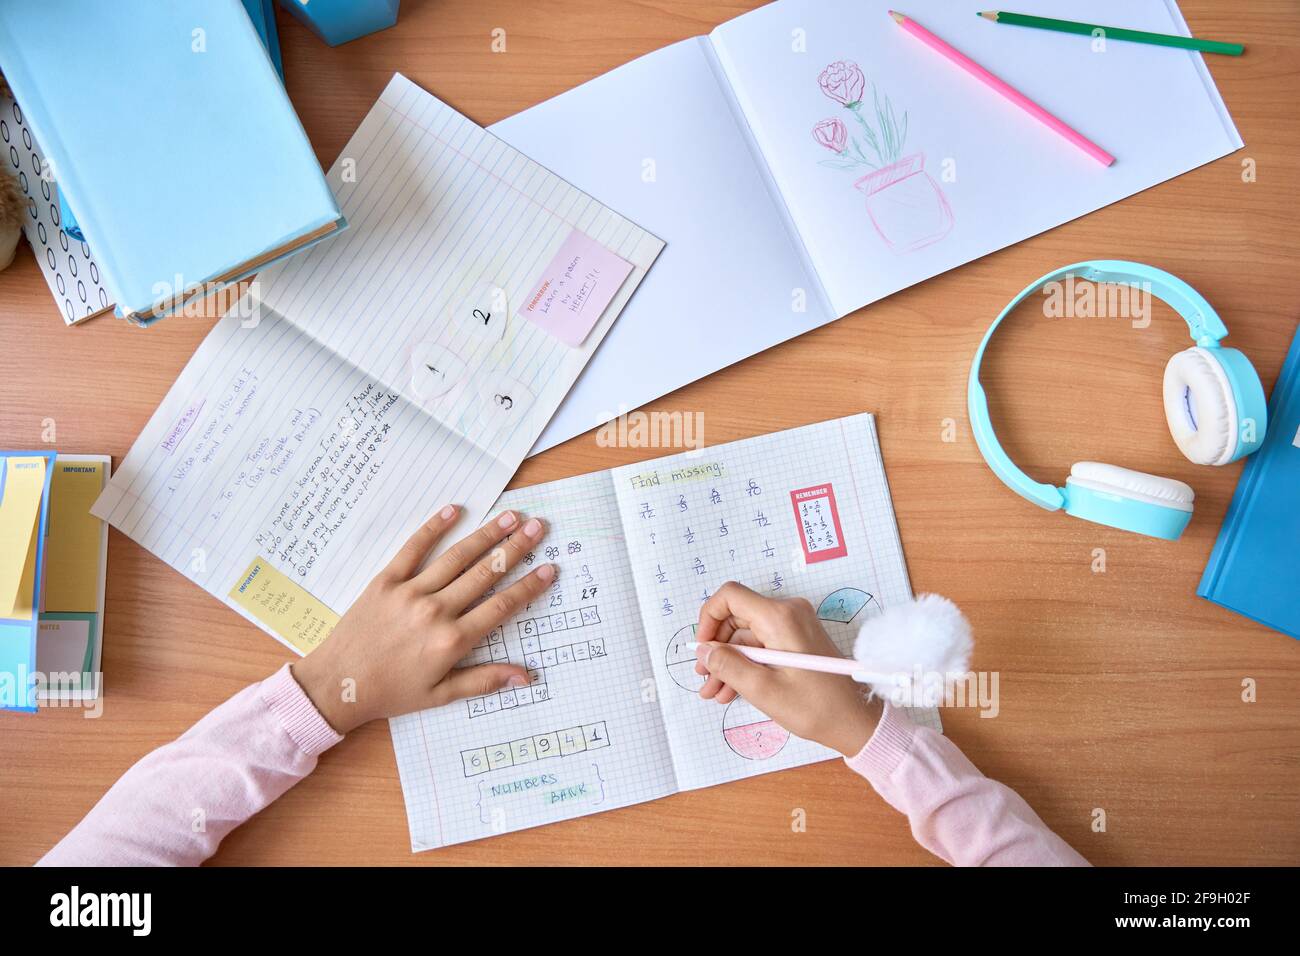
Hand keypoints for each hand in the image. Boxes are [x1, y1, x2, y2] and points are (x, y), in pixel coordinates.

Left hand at [292, 505, 553, 733]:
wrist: (338, 685)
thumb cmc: (390, 693)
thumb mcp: (440, 695)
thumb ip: (484, 681)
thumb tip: (526, 677)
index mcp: (451, 641)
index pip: (501, 606)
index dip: (528, 586)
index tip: (550, 568)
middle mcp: (435, 611)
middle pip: (484, 573)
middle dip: (515, 549)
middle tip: (538, 528)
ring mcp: (410, 592)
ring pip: (456, 557)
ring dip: (486, 535)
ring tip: (510, 517)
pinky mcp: (386, 581)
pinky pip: (413, 548)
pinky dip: (434, 527)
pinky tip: (454, 510)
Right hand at [694, 582, 880, 756]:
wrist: (855, 721)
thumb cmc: (815, 707)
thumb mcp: (763, 690)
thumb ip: (729, 666)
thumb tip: (703, 651)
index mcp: (780, 617)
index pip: (730, 596)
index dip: (708, 619)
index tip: (702, 649)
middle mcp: (787, 613)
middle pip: (736, 618)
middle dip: (716, 648)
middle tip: (703, 679)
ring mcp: (793, 625)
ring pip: (746, 635)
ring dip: (728, 662)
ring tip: (714, 692)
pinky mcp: (796, 639)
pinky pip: (761, 644)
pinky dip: (746, 664)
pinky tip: (731, 689)